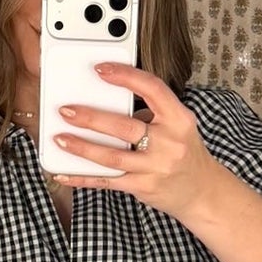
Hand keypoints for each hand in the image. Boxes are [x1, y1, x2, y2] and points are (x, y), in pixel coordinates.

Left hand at [50, 64, 214, 224]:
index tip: (100, 69)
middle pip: (124, 126)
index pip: (152, 88)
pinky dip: (82, 177)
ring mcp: (155, 168)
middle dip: (91, 118)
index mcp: (179, 119)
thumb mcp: (179, 126)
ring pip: (111, 157)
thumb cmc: (185, 154)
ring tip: (59, 138)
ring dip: (82, 148)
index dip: (125, 76)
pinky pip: (107, 181)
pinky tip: (63, 173)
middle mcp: (169, 143)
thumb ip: (151, 113)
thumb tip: (107, 102)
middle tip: (66, 110)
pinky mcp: (143, 187)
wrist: (202, 192)